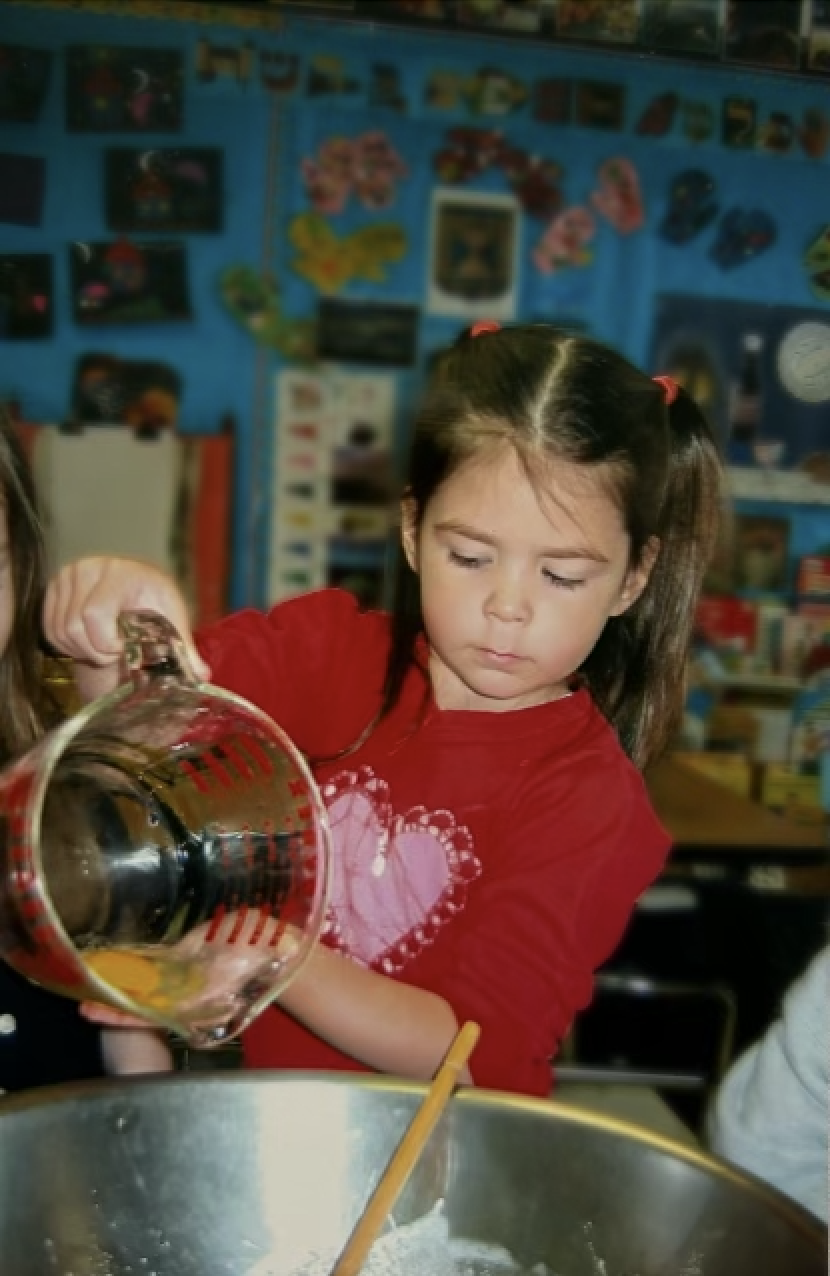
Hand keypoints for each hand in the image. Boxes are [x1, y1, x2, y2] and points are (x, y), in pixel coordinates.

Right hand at [43, 556, 209, 700]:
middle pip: (74, 626)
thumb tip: (201, 677)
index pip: (95, 613)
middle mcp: (88, 569)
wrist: (136, 581)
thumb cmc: (154, 599)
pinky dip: (66, 644)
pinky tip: (88, 641)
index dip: (106, 642)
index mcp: (120, 573)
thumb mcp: (172, 618)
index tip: (123, 649)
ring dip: (80, 649)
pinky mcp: (52, 588)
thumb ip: (183, 647)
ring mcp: (67, 577)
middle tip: (114, 652)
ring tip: (103, 646)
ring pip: (60, 630)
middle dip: (95, 650)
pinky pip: (49, 628)